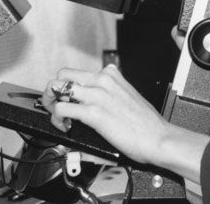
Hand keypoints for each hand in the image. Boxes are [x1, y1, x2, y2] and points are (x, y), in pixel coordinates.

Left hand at [41, 65, 170, 163]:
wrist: (157, 137)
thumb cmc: (147, 123)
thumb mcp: (128, 95)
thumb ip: (111, 90)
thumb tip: (94, 97)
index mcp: (111, 75)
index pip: (78, 72)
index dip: (69, 86)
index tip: (68, 99)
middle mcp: (103, 80)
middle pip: (62, 75)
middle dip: (54, 90)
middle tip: (55, 104)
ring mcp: (97, 95)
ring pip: (57, 89)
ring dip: (52, 103)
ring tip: (58, 117)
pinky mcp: (93, 112)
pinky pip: (61, 110)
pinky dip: (57, 119)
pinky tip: (65, 126)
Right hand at [172, 4, 209, 96]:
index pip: (208, 16)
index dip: (196, 15)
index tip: (188, 15)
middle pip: (199, 33)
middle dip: (189, 32)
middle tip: (182, 31)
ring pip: (197, 49)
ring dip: (189, 48)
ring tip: (183, 42)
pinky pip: (201, 65)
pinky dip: (196, 63)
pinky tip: (196, 59)